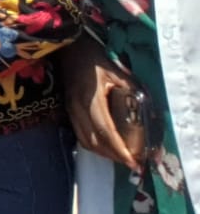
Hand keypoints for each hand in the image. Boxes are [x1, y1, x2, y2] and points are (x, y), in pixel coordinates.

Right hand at [61, 39, 139, 169]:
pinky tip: (105, 147)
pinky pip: (80, 134)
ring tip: (120, 158)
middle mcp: (78, 107)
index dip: (119, 149)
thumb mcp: (116, 71)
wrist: (69, 50)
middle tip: (132, 163)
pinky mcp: (68, 111)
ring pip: (86, 141)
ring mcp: (70, 110)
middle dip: (114, 156)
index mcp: (91, 98)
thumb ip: (130, 88)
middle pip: (95, 140)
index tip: (133, 161)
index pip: (106, 130)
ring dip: (103, 153)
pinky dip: (93, 146)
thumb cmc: (95, 59)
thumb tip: (145, 108)